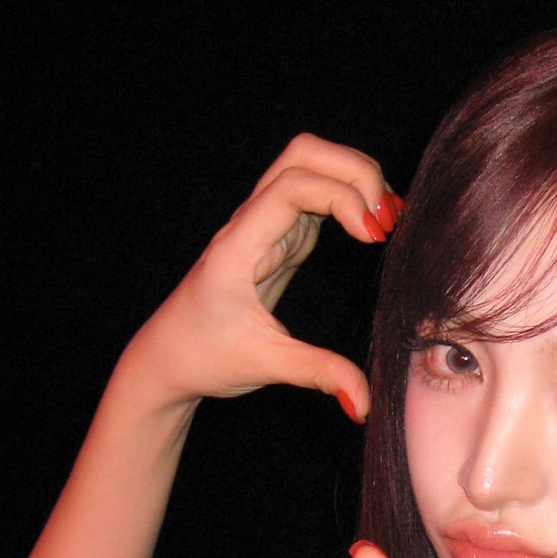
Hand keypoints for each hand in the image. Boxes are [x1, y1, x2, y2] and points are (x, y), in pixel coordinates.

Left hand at [116, 133, 398, 420]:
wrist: (168, 358)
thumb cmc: (203, 356)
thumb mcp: (263, 366)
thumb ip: (317, 374)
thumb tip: (364, 403)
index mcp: (238, 245)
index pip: (292, 187)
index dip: (340, 197)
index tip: (375, 237)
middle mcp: (250, 223)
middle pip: (302, 154)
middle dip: (353, 170)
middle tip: (388, 219)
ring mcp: (264, 226)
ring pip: (309, 166)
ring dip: (352, 179)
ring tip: (387, 221)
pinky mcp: (278, 238)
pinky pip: (315, 197)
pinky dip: (348, 200)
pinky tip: (373, 228)